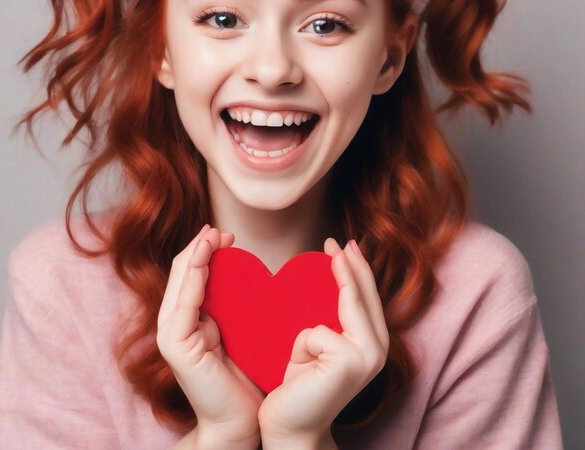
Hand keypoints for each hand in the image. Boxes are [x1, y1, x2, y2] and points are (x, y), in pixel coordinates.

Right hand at [157, 225, 264, 446]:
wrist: (241, 420)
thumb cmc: (245, 375)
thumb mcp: (239, 329)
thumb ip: (231, 305)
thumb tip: (240, 274)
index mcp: (188, 319)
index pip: (190, 275)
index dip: (204, 251)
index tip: (226, 236)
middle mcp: (174, 323)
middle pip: (182, 273)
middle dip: (200, 247)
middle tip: (220, 230)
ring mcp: (171, 334)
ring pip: (180, 281)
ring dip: (196, 254)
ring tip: (213, 235)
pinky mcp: (175, 344)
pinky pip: (184, 303)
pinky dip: (194, 276)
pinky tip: (206, 257)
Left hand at [257, 237, 388, 442]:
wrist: (291, 428)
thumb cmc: (299, 384)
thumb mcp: (317, 344)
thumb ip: (330, 319)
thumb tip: (330, 283)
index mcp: (372, 343)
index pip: (367, 297)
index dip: (356, 269)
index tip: (344, 244)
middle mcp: (378, 348)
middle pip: (363, 294)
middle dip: (350, 264)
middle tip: (335, 241)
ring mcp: (367, 355)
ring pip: (346, 304)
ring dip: (325, 304)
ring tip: (320, 295)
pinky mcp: (349, 360)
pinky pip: (315, 331)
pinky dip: (301, 345)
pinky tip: (300, 368)